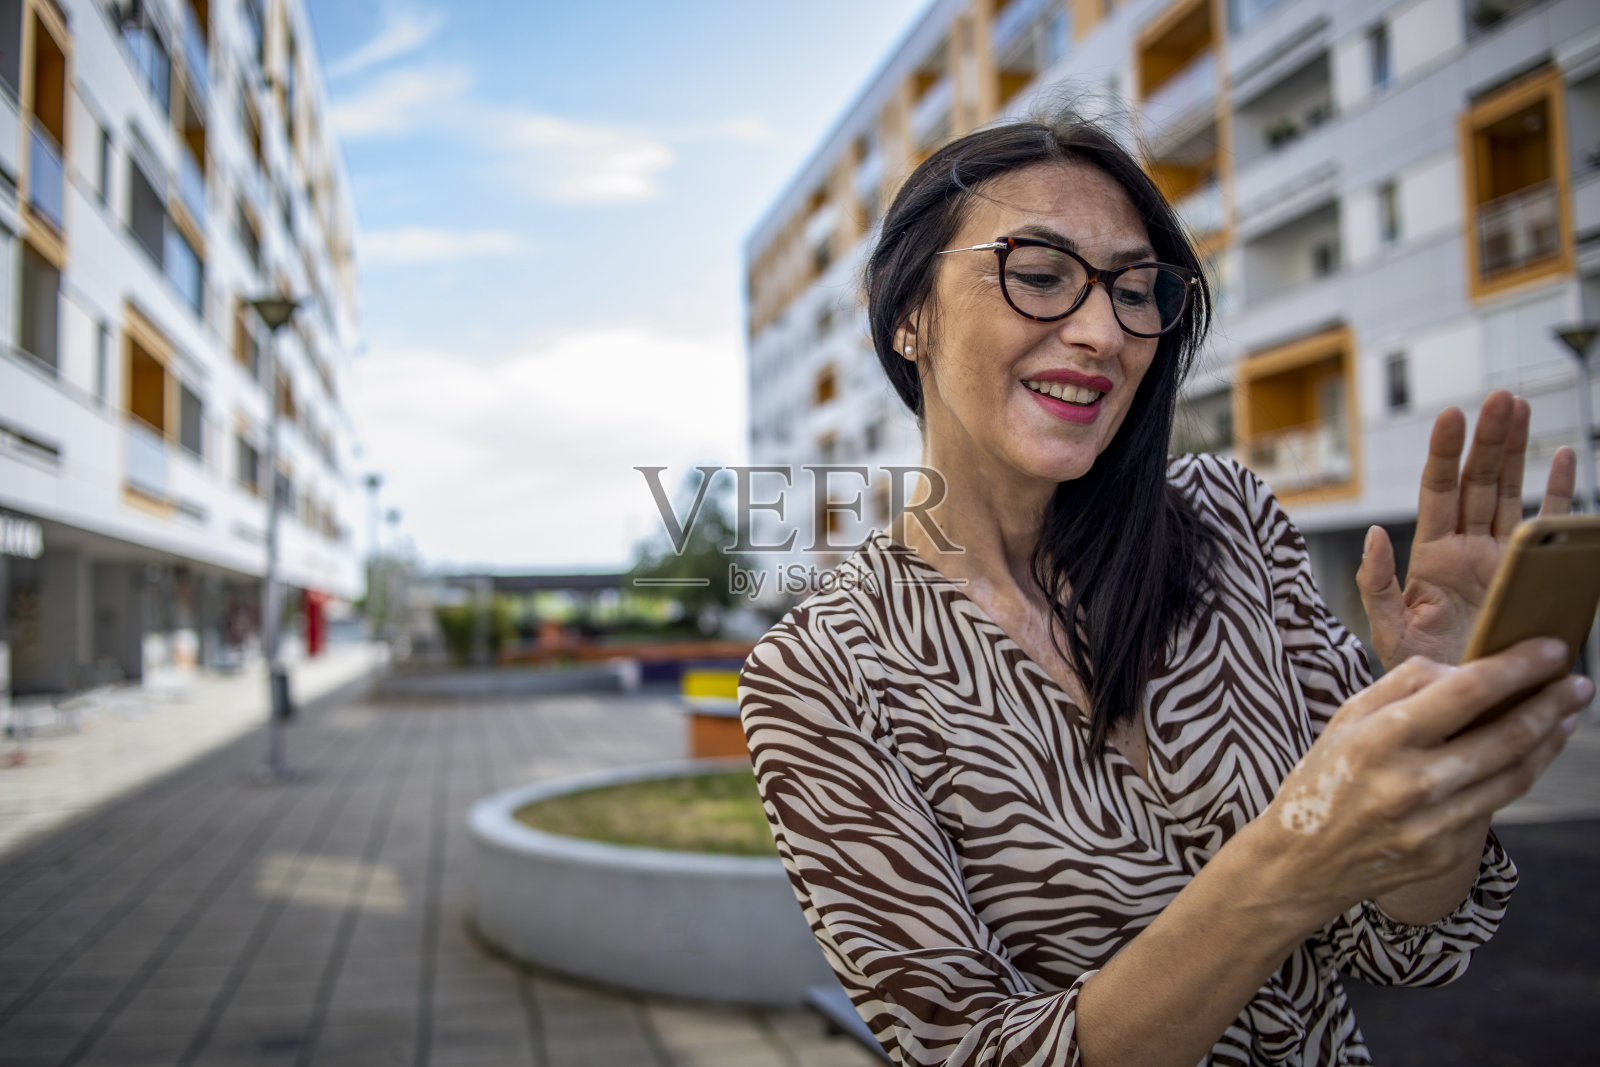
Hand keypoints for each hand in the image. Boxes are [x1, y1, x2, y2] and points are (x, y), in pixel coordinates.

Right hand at [1253, 639, 1588, 924]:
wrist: (1303, 864)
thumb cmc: (1322, 781)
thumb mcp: (1345, 721)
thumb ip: (1401, 686)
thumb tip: (1463, 670)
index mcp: (1382, 738)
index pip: (1467, 691)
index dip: (1517, 667)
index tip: (1550, 648)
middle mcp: (1413, 782)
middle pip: (1506, 735)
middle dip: (1551, 703)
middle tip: (1578, 682)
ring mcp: (1434, 823)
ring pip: (1513, 774)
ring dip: (1548, 740)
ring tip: (1566, 715)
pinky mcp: (1447, 852)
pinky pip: (1494, 805)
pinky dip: (1517, 774)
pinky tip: (1528, 754)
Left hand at [1357, 390, 1575, 671]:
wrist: (1466, 707)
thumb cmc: (1421, 671)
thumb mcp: (1389, 630)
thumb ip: (1378, 583)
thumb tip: (1373, 533)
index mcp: (1432, 555)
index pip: (1439, 492)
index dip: (1445, 453)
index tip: (1452, 415)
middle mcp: (1467, 549)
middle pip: (1479, 482)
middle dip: (1488, 439)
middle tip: (1499, 397)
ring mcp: (1501, 559)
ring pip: (1510, 492)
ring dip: (1517, 451)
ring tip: (1521, 409)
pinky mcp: (1532, 575)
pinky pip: (1548, 525)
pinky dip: (1559, 492)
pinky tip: (1563, 457)